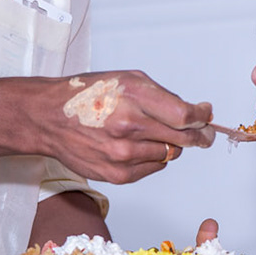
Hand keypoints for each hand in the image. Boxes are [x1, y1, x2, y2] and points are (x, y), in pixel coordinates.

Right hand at [42, 70, 214, 183]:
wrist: (49, 117)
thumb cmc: (89, 95)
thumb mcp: (128, 79)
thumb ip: (162, 96)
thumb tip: (195, 113)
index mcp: (133, 97)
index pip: (185, 116)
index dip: (202, 117)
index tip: (206, 115)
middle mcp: (129, 126)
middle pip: (183, 139)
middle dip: (199, 136)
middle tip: (204, 134)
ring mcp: (122, 154)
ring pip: (169, 154)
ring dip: (169, 145)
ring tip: (150, 133)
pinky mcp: (117, 175)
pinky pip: (153, 168)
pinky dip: (153, 158)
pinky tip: (136, 146)